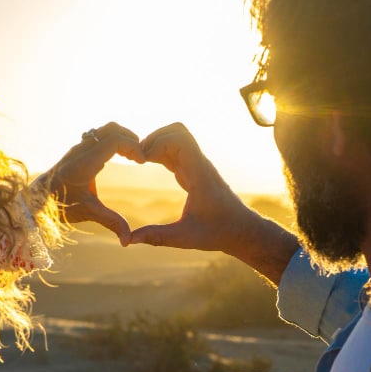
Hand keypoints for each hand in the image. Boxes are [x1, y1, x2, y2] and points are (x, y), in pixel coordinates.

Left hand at [39, 122, 144, 245]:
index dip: (132, 147)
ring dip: (121, 138)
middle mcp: (80, 151)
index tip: (141, 162)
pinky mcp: (77, 151)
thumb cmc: (59, 206)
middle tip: (139, 156)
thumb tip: (127, 241)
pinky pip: (99, 136)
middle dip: (130, 138)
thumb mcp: (87, 213)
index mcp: (84, 162)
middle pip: (111, 129)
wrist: (34, 201)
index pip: (114, 140)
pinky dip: (113, 140)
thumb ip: (110, 222)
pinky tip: (120, 157)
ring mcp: (78, 148)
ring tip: (131, 156)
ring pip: (104, 130)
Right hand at [129, 123, 299, 283]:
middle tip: (137, 156)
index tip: (141, 160)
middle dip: (155, 138)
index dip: (157, 143)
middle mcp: (200, 165)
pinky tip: (147, 163)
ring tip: (139, 159)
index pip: (181, 139)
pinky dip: (160, 152)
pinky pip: (176, 152)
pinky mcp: (195, 171)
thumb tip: (129, 240)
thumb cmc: (218, 233)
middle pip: (177, 131)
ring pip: (177, 139)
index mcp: (200, 175)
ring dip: (157, 143)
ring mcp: (198, 166)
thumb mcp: (186, 238)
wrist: (241, 230)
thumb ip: (157, 236)